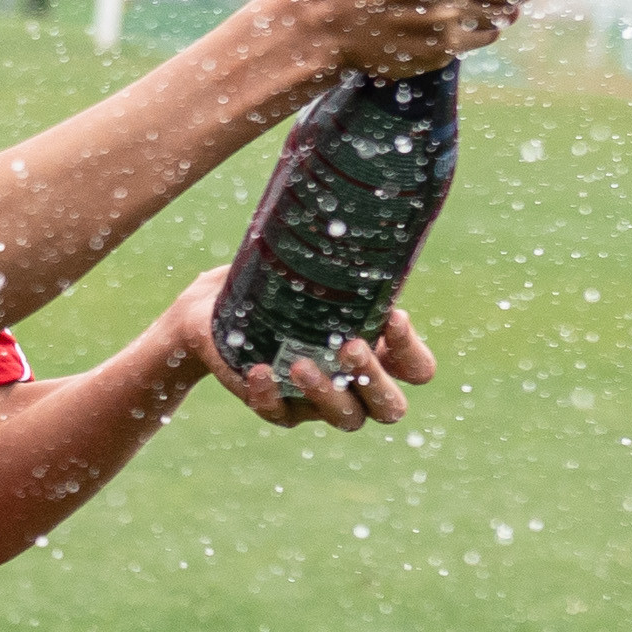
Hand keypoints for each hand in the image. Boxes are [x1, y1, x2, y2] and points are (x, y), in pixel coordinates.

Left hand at [166, 267, 436, 430]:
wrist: (213, 309)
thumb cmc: (276, 282)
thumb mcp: (308, 268)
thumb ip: (335, 258)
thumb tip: (352, 213)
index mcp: (377, 349)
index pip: (417, 368)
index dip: (412, 351)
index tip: (393, 316)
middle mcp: (356, 382)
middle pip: (390, 407)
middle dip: (375, 380)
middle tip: (351, 345)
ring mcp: (320, 400)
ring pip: (345, 418)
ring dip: (327, 394)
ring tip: (300, 364)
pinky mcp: (279, 406)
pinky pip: (281, 413)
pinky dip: (270, 396)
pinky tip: (259, 371)